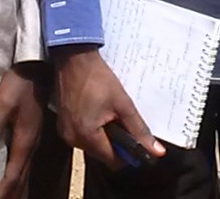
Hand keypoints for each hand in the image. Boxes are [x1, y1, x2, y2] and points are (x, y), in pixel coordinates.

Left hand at [0, 63, 46, 198]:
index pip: (12, 176)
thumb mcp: (3, 103)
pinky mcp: (34, 134)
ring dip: (18, 190)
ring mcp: (34, 140)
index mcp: (24, 140)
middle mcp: (31, 145)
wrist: (39, 67)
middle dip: (11, 196)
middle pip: (22, 180)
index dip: (2, 194)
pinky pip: (28, 163)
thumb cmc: (19, 84)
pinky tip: (18, 178)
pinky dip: (21, 177)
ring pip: (27, 174)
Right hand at [53, 47, 164, 166]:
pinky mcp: (63, 124)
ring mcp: (65, 132)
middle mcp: (73, 139)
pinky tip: (99, 110)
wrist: (75, 57)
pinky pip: (83, 134)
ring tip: (110, 112)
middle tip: (123, 120)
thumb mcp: (123, 103)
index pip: (113, 161)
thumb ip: (139, 130)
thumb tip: (156, 151)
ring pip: (93, 144)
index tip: (137, 142)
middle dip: (116, 141)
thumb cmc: (97, 78)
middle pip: (102, 153)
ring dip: (104, 134)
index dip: (128, 154)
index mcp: (86, 137)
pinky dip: (93, 128)